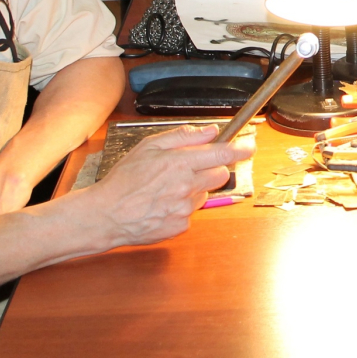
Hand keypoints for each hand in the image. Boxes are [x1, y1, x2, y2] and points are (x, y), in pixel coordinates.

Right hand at [86, 124, 252, 248]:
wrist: (106, 215)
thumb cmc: (124, 179)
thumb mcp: (148, 147)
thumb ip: (182, 137)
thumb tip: (210, 131)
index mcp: (180, 163)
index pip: (222, 154)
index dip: (241, 149)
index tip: (250, 146)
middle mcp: (187, 186)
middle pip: (219, 175)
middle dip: (211, 169)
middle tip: (189, 169)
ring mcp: (185, 209)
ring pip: (204, 194)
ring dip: (193, 190)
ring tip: (166, 190)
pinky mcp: (181, 226)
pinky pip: (191, 213)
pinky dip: (182, 208)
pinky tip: (162, 205)